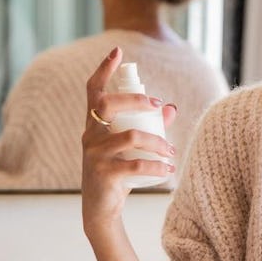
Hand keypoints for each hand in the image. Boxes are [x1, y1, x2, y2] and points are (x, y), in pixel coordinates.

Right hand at [82, 46, 176, 236]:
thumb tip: (171, 108)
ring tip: (172, 152)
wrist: (101, 209)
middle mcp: (89, 136)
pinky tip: (168, 170)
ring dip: (158, 142)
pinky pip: (137, 164)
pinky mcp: (104, 174)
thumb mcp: (130, 148)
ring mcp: (94, 155)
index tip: (117, 51)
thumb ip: (150, 127)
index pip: (93, 92)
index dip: (103, 70)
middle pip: (107, 105)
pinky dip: (158, 166)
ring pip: (130, 136)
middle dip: (137, 100)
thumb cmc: (117, 172)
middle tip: (159, 105)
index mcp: (94, 126)